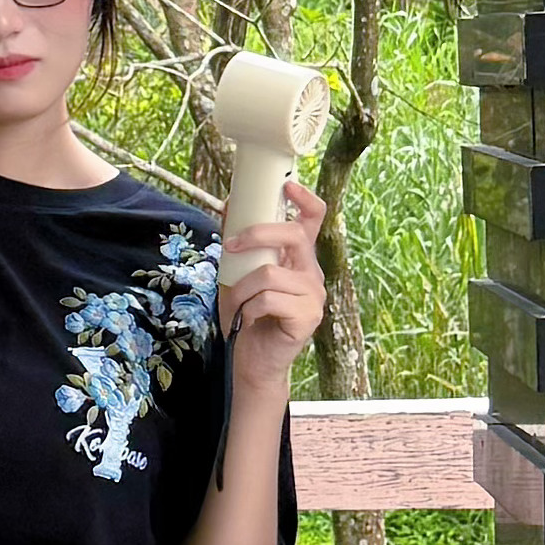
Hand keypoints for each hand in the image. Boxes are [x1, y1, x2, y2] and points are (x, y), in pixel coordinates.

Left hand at [218, 178, 327, 391]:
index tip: (286, 184)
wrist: (251, 360)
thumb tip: (231, 205)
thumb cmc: (246, 316)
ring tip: (240, 304)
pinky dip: (249, 309)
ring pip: (270, 274)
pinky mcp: (308, 317)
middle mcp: (311, 272)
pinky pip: (269, 300)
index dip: (304, 198)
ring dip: (243, 288)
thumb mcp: (236, 274)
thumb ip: (238, 245)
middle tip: (230, 246)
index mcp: (298, 258)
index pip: (314, 219)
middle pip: (293, 235)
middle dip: (257, 235)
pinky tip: (250, 320)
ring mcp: (314, 295)